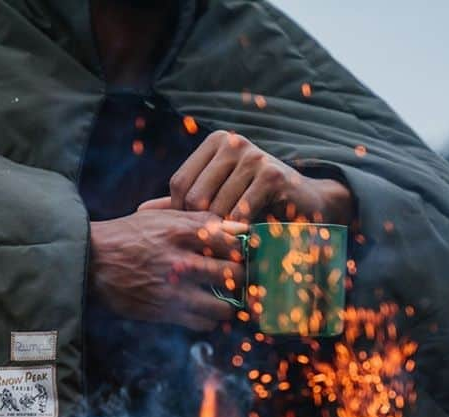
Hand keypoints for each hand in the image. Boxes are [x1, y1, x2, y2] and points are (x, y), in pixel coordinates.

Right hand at [89, 209, 247, 331]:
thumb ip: (200, 220)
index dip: (244, 250)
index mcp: (182, 232)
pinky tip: (204, 310)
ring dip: (228, 304)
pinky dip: (208, 319)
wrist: (92, 261)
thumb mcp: (161, 217)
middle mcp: (181, 261)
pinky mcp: (164, 311)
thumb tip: (238, 227)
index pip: (233, 241)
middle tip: (239, 278)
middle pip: (234, 274)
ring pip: (223, 306)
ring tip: (224, 298)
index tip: (244, 254)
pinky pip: (202, 323)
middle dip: (241, 278)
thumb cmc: (128, 235)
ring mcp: (174, 290)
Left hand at [141, 130, 353, 224]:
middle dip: (203, 225)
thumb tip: (139, 210)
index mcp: (216, 143)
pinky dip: (242, 232)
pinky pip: (240, 213)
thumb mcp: (217, 198)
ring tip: (235, 241)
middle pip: (194, 196)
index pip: (179, 184)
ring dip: (224, 232)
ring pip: (216, 208)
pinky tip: (251, 237)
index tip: (200, 229)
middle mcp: (233, 143)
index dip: (183, 214)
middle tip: (219, 240)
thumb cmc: (259, 204)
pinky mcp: (271, 174)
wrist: (309, 205)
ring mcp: (253, 155)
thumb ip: (181, 203)